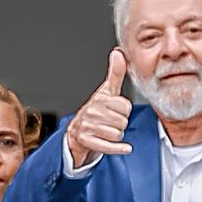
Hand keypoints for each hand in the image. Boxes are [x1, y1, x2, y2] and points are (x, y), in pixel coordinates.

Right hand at [66, 48, 132, 167]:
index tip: (114, 111)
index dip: (123, 111)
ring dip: (116, 136)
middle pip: (122, 121)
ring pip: (117, 134)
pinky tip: (125, 148)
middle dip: (119, 124)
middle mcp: (91, 112)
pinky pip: (109, 146)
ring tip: (105, 132)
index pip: (125, 106)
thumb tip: (118, 52)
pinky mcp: (86, 141)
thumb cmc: (94, 112)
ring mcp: (87, 127)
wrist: (75, 134)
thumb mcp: (105, 92)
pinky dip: (118, 149)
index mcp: (98, 99)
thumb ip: (115, 73)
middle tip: (109, 123)